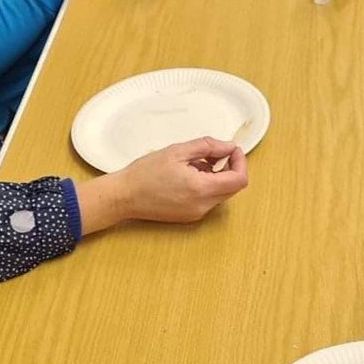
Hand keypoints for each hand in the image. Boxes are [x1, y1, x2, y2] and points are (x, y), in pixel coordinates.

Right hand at [77, 137, 248, 233]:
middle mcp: (203, 206)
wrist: (124, 197)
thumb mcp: (177, 151)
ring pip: (222, 193)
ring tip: (195, 163)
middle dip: (229, 167)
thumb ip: (207, 147)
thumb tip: (229, 146)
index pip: (239, 180)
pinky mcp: (190, 216)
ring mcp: (197, 214)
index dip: (240, 161)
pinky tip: (188, 175)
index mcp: (202, 189)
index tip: (231, 149)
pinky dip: (207, 185)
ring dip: (217, 176)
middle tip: (213, 152)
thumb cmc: (145, 173)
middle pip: (233, 187)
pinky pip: (209, 200)